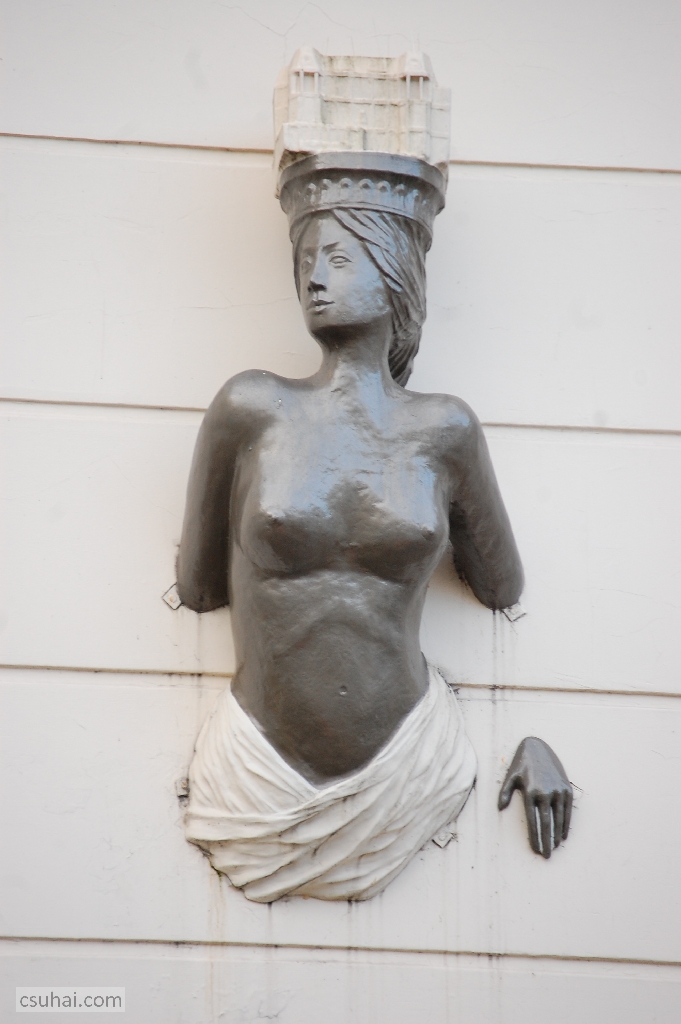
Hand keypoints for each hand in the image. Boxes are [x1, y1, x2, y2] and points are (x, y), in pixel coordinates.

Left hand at [498, 737, 571, 858]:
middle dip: (546, 841)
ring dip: (557, 835)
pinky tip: (563, 835)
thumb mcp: (510, 776)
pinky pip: (567, 810)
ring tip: (554, 847)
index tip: (535, 849)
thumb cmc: (521, 764)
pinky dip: (566, 824)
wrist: (538, 747)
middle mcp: (545, 792)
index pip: (533, 820)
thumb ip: (504, 792)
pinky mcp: (566, 788)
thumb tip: (500, 808)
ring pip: (559, 818)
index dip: (534, 837)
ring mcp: (557, 790)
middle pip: (547, 823)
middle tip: (546, 856)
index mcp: (530, 791)